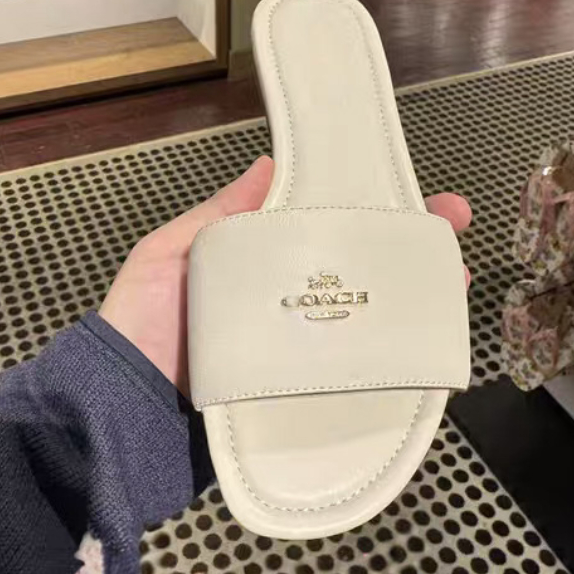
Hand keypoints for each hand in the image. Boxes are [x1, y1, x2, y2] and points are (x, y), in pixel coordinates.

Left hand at [100, 157, 470, 395]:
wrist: (119, 409)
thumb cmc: (139, 325)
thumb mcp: (169, 256)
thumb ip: (218, 218)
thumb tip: (269, 164)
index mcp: (261, 273)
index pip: (328, 237)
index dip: (374, 216)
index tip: (419, 198)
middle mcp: (288, 315)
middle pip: (361, 282)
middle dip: (413, 261)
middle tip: (454, 243)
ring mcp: (298, 363)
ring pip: (368, 334)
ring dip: (415, 313)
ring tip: (453, 292)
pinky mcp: (300, 407)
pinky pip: (352, 388)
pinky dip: (392, 375)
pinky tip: (424, 361)